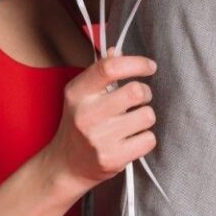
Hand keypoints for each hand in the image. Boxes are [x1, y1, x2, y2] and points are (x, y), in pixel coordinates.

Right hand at [43, 47, 156, 190]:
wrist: (66, 165)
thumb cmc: (79, 124)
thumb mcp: (81, 95)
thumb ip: (100, 72)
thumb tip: (116, 50)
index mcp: (77, 92)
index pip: (110, 67)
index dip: (136, 63)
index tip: (149, 66)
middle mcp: (86, 114)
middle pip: (135, 91)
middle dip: (145, 93)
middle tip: (140, 98)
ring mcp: (99, 138)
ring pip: (147, 116)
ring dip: (145, 117)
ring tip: (132, 122)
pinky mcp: (112, 158)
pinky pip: (148, 139)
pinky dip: (145, 138)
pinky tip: (131, 139)